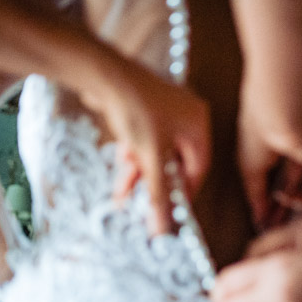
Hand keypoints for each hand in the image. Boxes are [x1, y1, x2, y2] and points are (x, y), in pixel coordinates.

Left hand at [84, 61, 210, 234]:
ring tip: (125, 197)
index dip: (183, 192)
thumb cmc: (134, 108)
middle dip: (156, 186)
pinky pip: (143, 144)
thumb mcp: (150, 156)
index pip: (199, 168)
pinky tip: (120, 177)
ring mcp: (163, 113)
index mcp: (198, 124)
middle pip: (175, 164)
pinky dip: (132, 160)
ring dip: (140, 176)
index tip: (169, 212)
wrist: (102, 74)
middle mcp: (185, 117)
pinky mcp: (142, 112)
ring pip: (155, 155)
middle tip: (144, 208)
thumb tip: (162, 227)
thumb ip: (158, 193)